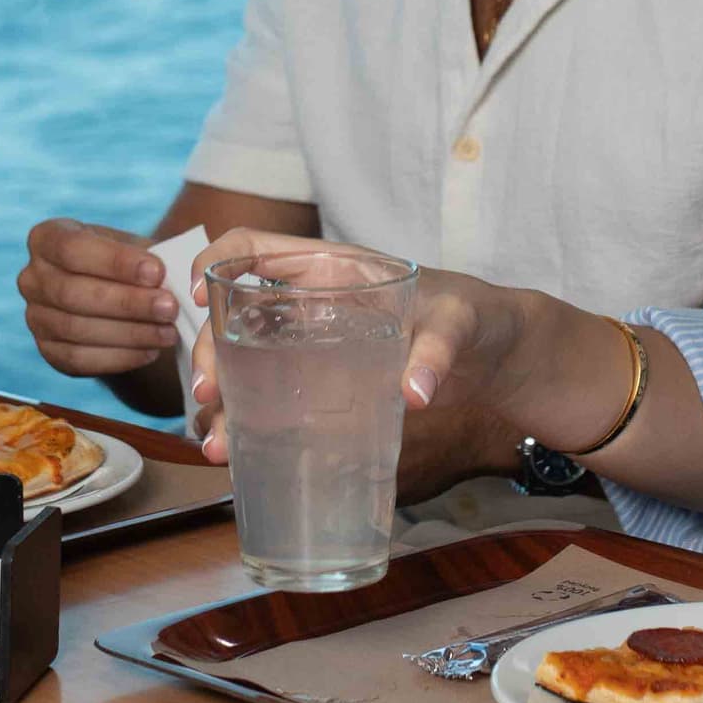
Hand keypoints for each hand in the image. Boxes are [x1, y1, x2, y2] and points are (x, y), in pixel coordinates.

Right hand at [16, 218, 175, 378]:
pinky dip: (119, 357)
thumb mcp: (134, 249)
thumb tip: (180, 274)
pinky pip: (79, 358)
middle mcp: (32, 277)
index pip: (73, 249)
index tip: (157, 272)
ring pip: (76, 329)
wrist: (115, 300)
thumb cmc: (126, 266)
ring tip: (168, 332)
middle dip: (127, 302)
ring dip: (128, 333)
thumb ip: (151, 258)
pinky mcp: (47, 351)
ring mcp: (35, 317)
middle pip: (72, 292)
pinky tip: (150, 351)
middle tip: (169, 308)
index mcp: (47, 238)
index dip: (115, 262)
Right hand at [184, 228, 527, 460]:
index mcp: (332, 268)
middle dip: (210, 353)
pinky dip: (248, 425)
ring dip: (222, 402)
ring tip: (217, 446)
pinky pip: (272, 399)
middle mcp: (311, 305)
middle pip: (235, 316)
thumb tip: (414, 394)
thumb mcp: (461, 325)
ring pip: (245, 365)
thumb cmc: (479, 319)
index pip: (254, 246)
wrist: (502, 359)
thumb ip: (438, 351)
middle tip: (209, 396)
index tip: (200, 297)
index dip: (217, 260)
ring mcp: (313, 348)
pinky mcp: (324, 387)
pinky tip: (237, 457)